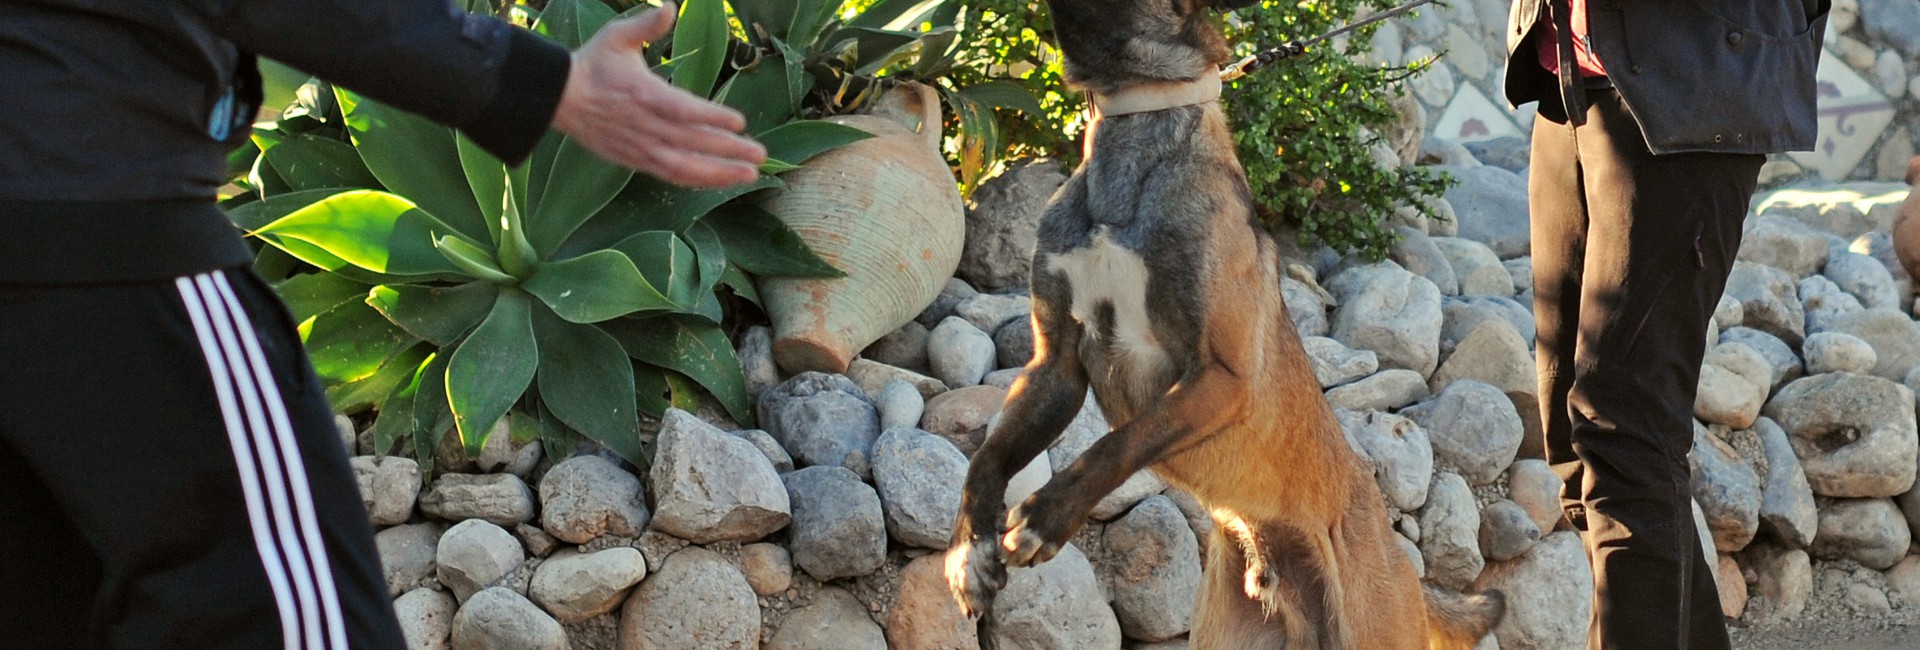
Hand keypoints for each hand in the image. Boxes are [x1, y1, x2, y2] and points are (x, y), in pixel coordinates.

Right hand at [552, 2, 765, 187]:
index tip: (740, 121)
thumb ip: (646, 25)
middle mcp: (644, 125)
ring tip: (749, 174)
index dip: (711, 117)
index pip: (682, 109)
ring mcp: (640, 147)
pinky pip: (670, 175)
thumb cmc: (593, 64)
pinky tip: (721, 181)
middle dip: (727, 150)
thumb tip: (669, 6)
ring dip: (718, 173)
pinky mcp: (636, 161)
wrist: (559, 98)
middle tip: (759, 154)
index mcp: (642, 93)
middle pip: (691, 142)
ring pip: (684, 166)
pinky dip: (696, 181)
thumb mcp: (617, 37)